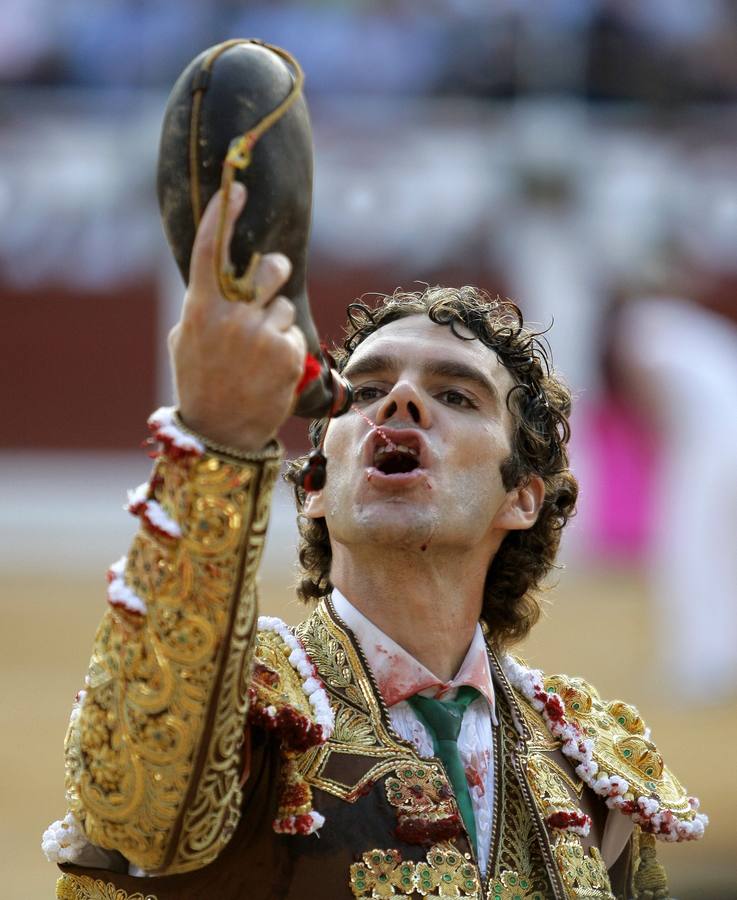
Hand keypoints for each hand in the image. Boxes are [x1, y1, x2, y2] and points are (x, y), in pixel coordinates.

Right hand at [169, 182, 305, 451]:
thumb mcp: (185, 340)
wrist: (220, 433)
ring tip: (258, 357)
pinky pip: (296, 337)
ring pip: (284, 308)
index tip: (236, 188)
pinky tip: (270, 373)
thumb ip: (204, 306)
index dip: (224, 214)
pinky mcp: (287, 355)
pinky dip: (287, 352)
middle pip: (270, 269)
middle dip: (276, 271)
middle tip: (272, 280)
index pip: (211, 250)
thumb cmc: (200, 383)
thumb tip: (226, 280)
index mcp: (200, 309)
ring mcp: (261, 336)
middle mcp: (231, 317)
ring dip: (277, 325)